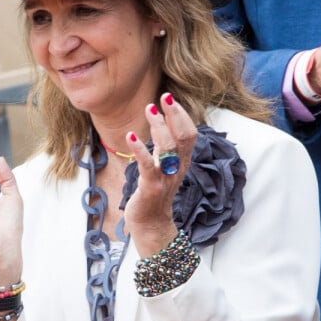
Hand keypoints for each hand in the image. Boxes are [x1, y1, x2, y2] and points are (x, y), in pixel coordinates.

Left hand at [121, 92, 192, 255]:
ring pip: (168, 148)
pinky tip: (131, 136)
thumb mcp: (162, 165)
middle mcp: (177, 168)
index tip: (170, 99)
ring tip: (149, 110)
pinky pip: (147, 165)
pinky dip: (140, 149)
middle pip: (183, 137)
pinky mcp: (151, 186)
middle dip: (175, 115)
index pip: (189, 134)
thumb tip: (157, 119)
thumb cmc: (154, 193)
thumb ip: (162, 144)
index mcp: (182, 162)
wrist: (151, 224)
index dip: (182, 116)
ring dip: (159, 126)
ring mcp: (165, 178)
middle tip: (165, 96)